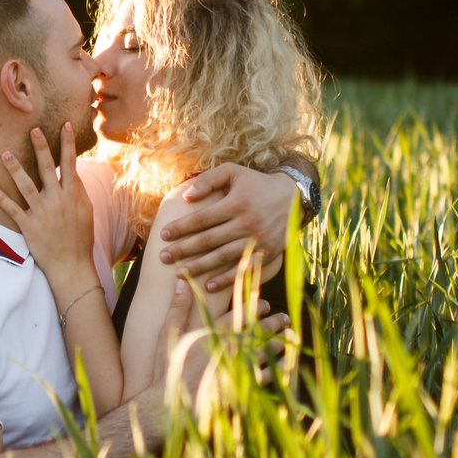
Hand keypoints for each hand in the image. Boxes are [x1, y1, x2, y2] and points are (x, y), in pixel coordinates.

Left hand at [0, 123, 95, 285]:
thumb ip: (79, 191)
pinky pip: (12, 209)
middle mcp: (57, 201)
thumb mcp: (87, 212)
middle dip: (40, 148)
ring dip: (15, 169)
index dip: (67, 144)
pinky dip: (0, 198)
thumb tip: (74, 172)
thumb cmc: (80, 238)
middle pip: (47, 169)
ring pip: (26, 186)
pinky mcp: (29, 226)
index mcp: (73, 195)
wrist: (72, 265)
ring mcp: (42, 213)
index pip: (70, 164)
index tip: (64, 125)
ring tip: (4, 153)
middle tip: (33, 129)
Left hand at [158, 163, 300, 292]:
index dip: (181, 228)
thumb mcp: (234, 172)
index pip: (202, 218)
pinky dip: (227, 279)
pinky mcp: (267, 254)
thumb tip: (187, 197)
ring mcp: (257, 240)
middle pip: (208, 240)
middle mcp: (246, 223)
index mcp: (236, 203)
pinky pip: (244, 270)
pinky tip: (208, 286)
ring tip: (179, 274)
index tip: (163, 235)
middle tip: (163, 257)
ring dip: (199, 267)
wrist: (294, 197)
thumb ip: (209, 180)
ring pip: (223, 257)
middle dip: (183, 250)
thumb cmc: (256, 184)